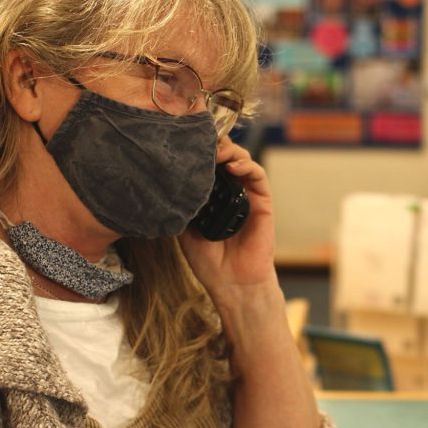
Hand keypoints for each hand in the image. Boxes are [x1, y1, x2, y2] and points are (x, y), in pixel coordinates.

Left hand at [179, 138, 278, 311]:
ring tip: (216, 153)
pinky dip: (247, 166)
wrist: (231, 282)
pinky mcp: (263, 201)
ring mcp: (247, 195)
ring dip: (230, 151)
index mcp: (211, 196)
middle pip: (225, 155)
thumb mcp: (185, 229)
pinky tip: (233, 167)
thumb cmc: (209, 261)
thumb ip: (181, 205)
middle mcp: (229, 191)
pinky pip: (258, 176)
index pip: (207, 164)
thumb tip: (165, 181)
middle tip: (200, 145)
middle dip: (214, 145)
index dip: (199, 151)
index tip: (185, 145)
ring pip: (242, 160)